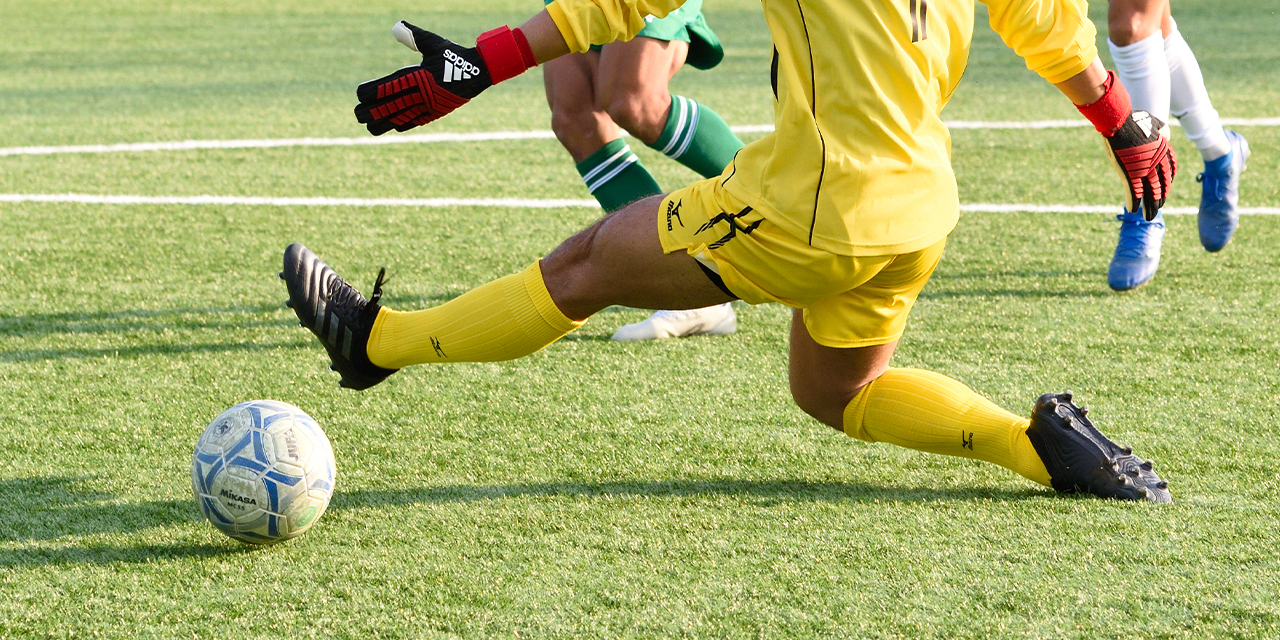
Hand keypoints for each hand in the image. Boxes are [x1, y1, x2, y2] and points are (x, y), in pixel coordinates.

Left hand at [354, 21, 535, 135]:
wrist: (480, 71)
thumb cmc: (454, 54)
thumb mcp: (433, 43)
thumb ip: (413, 36)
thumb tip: (396, 27)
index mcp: (416, 76)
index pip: (386, 87)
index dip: (370, 92)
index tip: (359, 94)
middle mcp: (420, 93)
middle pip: (388, 107)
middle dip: (371, 111)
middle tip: (357, 114)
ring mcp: (428, 105)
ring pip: (400, 118)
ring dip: (383, 122)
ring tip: (369, 126)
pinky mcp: (436, 112)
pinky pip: (416, 121)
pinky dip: (402, 123)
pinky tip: (392, 125)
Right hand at [1105, 111, 1176, 220]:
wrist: (1119, 122)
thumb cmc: (1132, 120)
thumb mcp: (1153, 122)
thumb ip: (1161, 130)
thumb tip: (1166, 135)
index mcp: (1163, 152)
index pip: (1169, 172)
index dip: (1167, 183)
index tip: (1164, 191)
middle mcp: (1157, 163)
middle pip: (1162, 185)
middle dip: (1160, 199)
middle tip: (1158, 208)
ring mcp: (1144, 170)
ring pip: (1151, 193)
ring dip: (1150, 207)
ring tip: (1149, 217)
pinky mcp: (1130, 174)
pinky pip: (1134, 192)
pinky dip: (1134, 202)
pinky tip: (1132, 210)